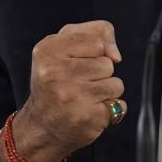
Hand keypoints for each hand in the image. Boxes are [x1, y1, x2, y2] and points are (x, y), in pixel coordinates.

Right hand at [13, 20, 125, 161]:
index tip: (75, 64)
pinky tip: (90, 113)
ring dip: (106, 92)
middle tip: (77, 85)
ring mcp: (71, 96)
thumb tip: (116, 55)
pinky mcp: (86, 118)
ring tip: (84, 98)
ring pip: (116, 84)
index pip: (97, 40)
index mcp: (48, 50)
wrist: (41, 128)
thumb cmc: (56, 83)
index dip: (94, 53)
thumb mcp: (65, 47)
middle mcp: (55, 73)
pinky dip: (110, 110)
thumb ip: (95, 34)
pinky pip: (119, 106)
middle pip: (107, 63)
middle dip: (99, 74)